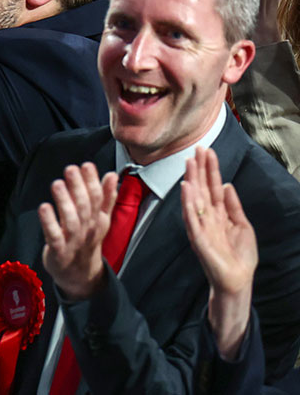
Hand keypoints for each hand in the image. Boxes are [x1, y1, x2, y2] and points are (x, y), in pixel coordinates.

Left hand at [40, 162, 118, 300]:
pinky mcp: (58, 251)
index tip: (86, 165)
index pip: (97, 199)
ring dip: (64, 202)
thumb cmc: (87, 241)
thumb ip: (106, 197)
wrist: (80, 275)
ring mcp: (73, 241)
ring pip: (71, 221)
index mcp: (97, 220)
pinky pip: (54, 236)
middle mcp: (87, 230)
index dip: (92, 181)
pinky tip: (44, 208)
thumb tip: (112, 175)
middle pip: (84, 207)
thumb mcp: (100, 220)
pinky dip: (49, 222)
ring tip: (57, 184)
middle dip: (78, 187)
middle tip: (71, 169)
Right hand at [182, 147, 256, 360]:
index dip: (210, 169)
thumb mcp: (242, 226)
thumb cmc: (240, 256)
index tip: (206, 151)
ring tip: (189, 163)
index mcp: (218, 214)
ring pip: (194, 199)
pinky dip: (188, 203)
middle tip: (196, 149)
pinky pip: (191, 217)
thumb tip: (226, 185)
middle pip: (202, 188)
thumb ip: (234, 206)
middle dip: (199, 169)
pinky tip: (186, 189)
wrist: (238, 281)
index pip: (212, 186)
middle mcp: (207, 217)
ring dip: (191, 180)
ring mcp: (201, 226)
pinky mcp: (198, 238)